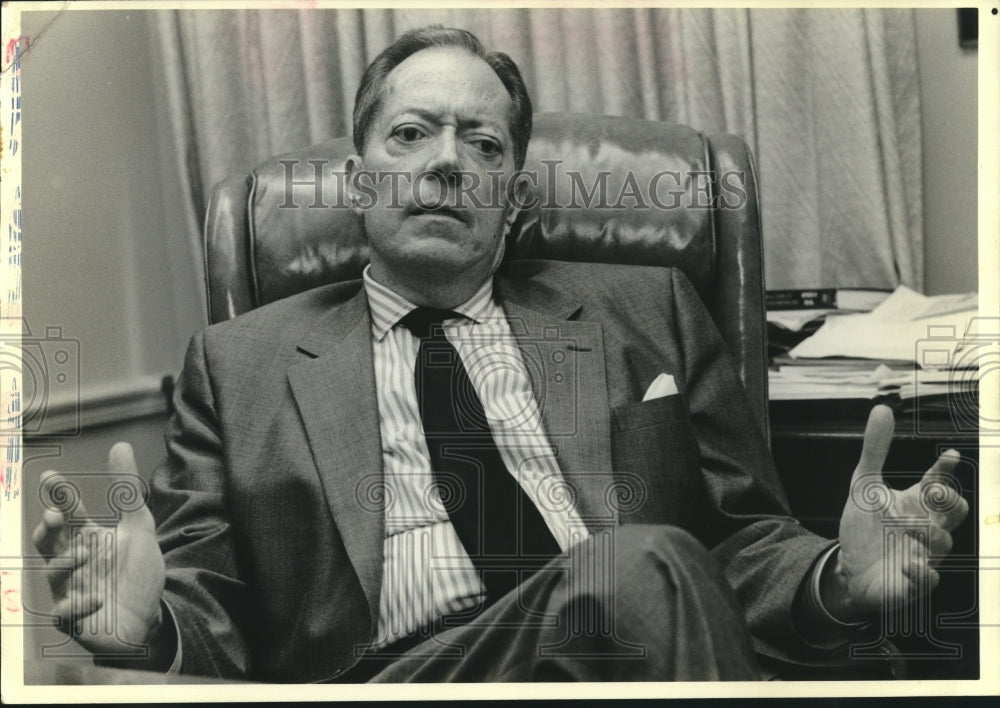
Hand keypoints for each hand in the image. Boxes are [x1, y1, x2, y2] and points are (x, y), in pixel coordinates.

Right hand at [32, 442, 166, 656]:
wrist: (150, 616)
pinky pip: (64, 614)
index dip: (59, 497)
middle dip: (48, 529)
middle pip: (49, 543)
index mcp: (86, 539)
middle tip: (57, 515)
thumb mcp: (139, 526)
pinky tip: (96, 597)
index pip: (68, 515)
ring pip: (53, 576)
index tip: (52, 478)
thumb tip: (119, 445)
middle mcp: (73, 563)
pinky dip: (76, 604)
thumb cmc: (136, 571)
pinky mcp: (76, 620)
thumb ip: (128, 490)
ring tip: (87, 554)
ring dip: (66, 564)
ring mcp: (71, 591)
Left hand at [824, 405, 968, 619]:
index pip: (940, 481)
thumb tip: (882, 410)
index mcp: (917, 502)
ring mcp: (925, 553)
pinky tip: (906, 563)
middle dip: (951, 501)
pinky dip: (921, 571)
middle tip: (932, 493)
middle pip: (958, 511)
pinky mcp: (915, 581)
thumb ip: (874, 449)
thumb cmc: (864, 526)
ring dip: (927, 533)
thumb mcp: (863, 484)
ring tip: (902, 528)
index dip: (946, 468)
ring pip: (945, 542)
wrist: (849, 568)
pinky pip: (930, 578)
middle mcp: (927, 526)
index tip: (948, 456)